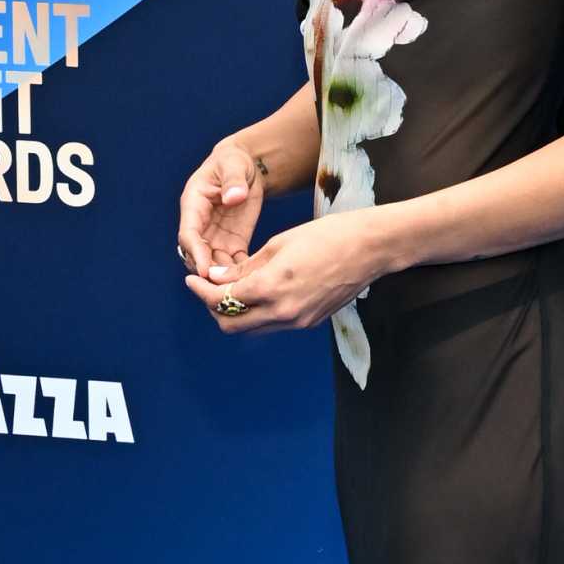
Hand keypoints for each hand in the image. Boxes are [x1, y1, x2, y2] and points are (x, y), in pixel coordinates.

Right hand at [177, 137, 264, 280]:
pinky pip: (233, 262)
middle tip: (222, 288)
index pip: (188, 234)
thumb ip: (233, 181)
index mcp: (193, 205)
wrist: (247, 166)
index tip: (205, 269)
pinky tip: (254, 280)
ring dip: (224, 277)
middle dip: (208, 272)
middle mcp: (201, 224)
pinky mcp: (232, 242)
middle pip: (198, 255)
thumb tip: (233, 197)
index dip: (195, 252)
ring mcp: (215, 236)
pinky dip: (241, 273)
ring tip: (240, 289)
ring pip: (214, 263)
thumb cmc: (234, 160)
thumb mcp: (234, 165)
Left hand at [183, 210, 385, 335]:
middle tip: (208, 287)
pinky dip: (258, 312)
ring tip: (232, 288)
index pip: (222, 300)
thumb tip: (218, 279)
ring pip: (252, 328)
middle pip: (231, 325)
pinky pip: (273, 323)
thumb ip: (245, 268)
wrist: (370, 248)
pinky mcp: (309, 322)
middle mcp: (283, 312)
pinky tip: (259, 291)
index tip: (192, 280)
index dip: (201, 291)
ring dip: (236, 313)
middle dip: (214, 308)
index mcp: (272, 287)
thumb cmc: (327, 236)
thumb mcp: (279, 244)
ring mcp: (298, 321)